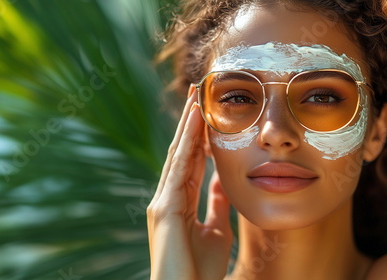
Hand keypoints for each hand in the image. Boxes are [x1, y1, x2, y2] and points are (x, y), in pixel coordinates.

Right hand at [147, 85, 232, 279]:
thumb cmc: (199, 270)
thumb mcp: (216, 231)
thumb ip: (216, 205)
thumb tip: (223, 182)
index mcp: (179, 202)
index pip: (191, 161)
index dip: (198, 136)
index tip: (208, 111)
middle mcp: (167, 197)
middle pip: (181, 151)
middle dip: (190, 122)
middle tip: (198, 91)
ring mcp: (163, 202)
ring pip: (178, 154)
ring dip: (188, 125)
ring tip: (196, 97)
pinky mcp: (164, 209)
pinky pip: (179, 169)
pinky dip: (187, 143)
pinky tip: (195, 122)